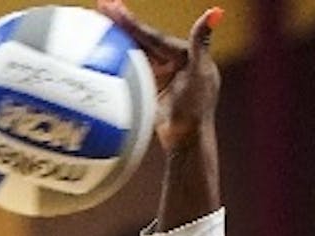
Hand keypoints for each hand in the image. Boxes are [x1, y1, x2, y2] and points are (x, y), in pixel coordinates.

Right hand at [96, 1, 222, 153]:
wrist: (185, 142)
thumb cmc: (196, 110)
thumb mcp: (199, 73)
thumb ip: (201, 42)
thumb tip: (216, 11)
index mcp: (186, 54)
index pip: (155, 36)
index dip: (133, 23)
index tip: (113, 8)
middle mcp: (175, 61)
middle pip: (145, 40)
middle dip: (123, 23)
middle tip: (101, 5)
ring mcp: (164, 73)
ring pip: (139, 51)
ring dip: (120, 37)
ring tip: (98, 20)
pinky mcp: (155, 86)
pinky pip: (136, 67)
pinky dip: (121, 56)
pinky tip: (104, 47)